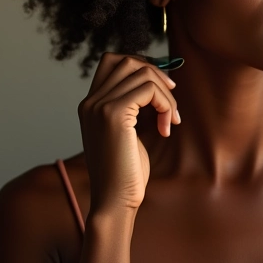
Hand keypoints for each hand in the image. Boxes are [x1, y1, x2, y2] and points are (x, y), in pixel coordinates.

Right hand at [77, 53, 180, 213]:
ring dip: (166, 94)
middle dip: (157, 76)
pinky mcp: (113, 114)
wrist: (115, 201)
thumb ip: (136, 105)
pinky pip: (149, 89)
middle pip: (127, 60)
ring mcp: (99, 106)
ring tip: (171, 120)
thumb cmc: (126, 171)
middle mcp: (90, 101)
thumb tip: (161, 79)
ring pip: (142, 72)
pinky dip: (166, 104)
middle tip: (171, 103)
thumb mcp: (130, 131)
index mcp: (91, 104)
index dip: (141, 66)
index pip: (112, 60)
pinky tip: (167, 128)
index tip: (160, 89)